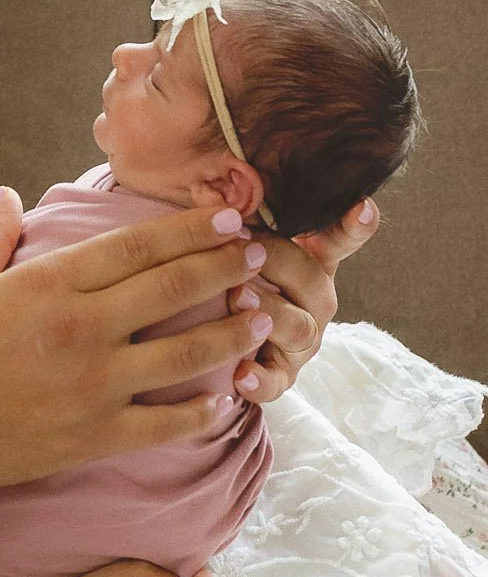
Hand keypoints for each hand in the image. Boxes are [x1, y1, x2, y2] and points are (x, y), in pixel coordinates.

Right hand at [0, 192, 275, 504]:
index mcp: (52, 283)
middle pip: (174, 288)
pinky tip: (227, 398)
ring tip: (263, 318)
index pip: (139, 245)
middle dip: (226, 267)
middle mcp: (84, 328)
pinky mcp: (98, 433)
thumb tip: (9, 194)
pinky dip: (204, 411)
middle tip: (263, 254)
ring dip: (232, 332)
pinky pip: (167, 422)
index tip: (229, 217)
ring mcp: (96, 383)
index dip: (192, 228)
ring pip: (186, 353)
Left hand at [225, 200, 377, 401]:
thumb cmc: (231, 275)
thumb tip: (219, 194)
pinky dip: (259, 379)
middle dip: (277, 262)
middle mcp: (315, 302)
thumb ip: (238, 218)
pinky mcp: (280, 377)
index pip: (338, 239)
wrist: (215, 339)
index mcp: (310, 263)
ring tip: (237, 297)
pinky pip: (276, 382)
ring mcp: (301, 341)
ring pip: (298, 327)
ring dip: (268, 310)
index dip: (352, 225)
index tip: (361, 207)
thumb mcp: (236, 244)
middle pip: (310, 278)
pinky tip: (239, 372)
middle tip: (244, 251)